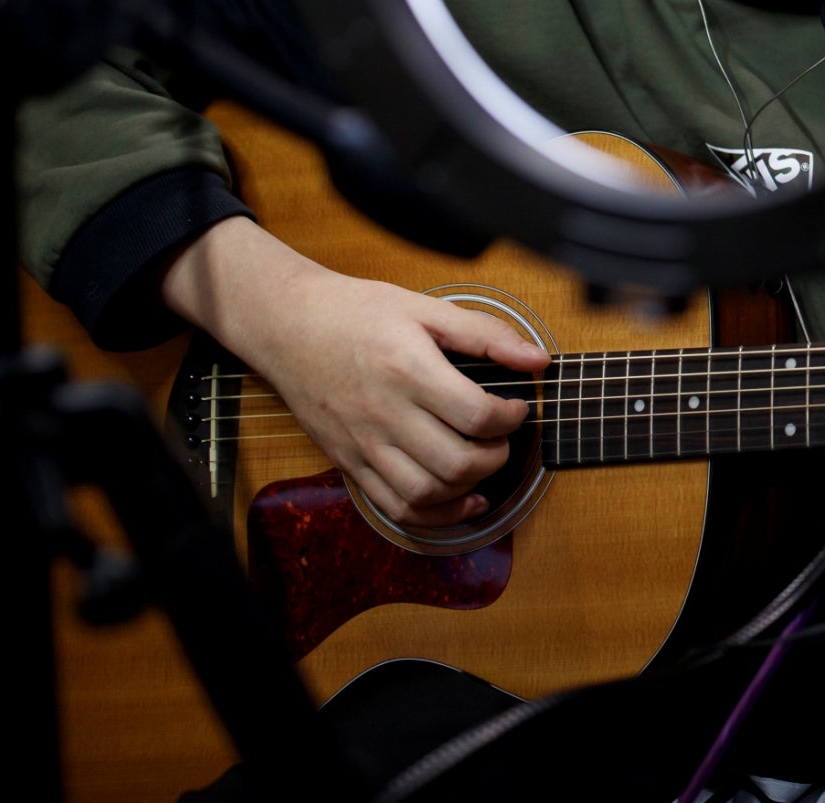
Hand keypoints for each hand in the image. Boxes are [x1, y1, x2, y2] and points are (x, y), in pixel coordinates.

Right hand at [162, 217, 547, 527]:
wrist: (287, 326)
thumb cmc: (357, 312)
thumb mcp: (425, 308)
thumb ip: (485, 334)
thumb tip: (537, 359)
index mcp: (408, 370)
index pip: (476, 415)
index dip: (512, 417)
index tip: (518, 406)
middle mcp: (384, 414)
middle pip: (457, 463)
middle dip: (498, 456)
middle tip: (504, 435)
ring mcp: (363, 444)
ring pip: (427, 494)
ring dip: (470, 488)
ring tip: (484, 461)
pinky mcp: (347, 462)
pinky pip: (395, 508)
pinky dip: (436, 516)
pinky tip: (463, 501)